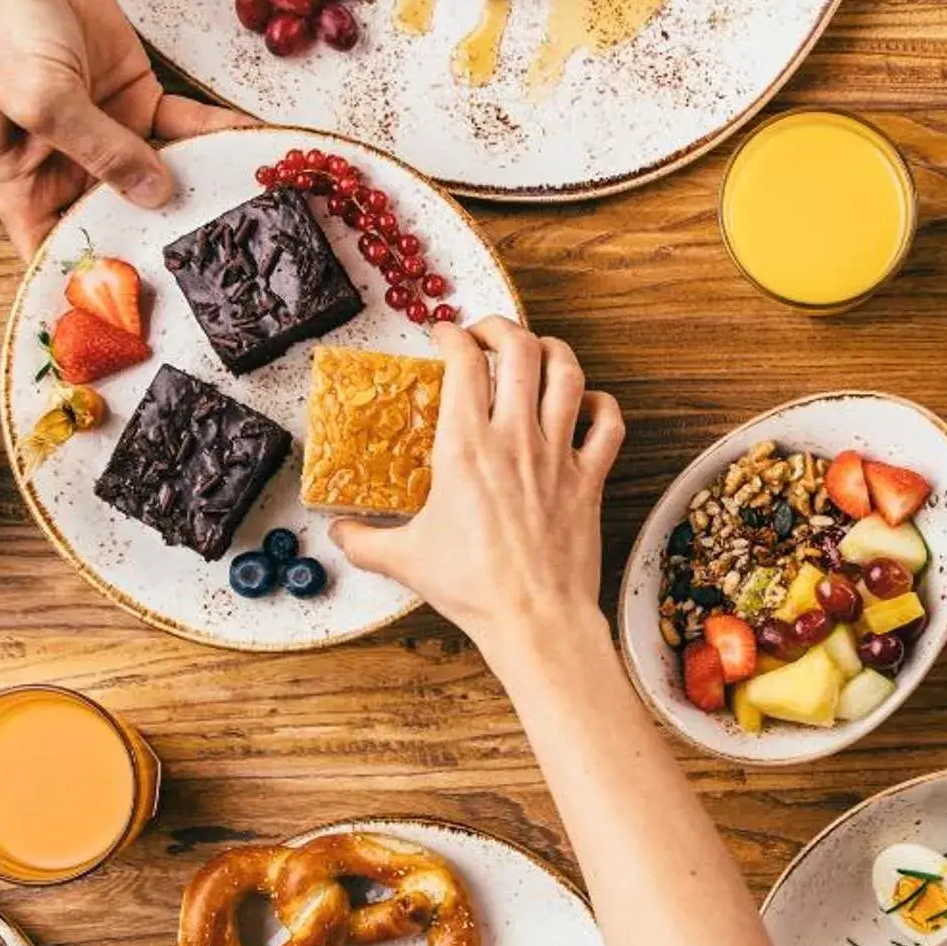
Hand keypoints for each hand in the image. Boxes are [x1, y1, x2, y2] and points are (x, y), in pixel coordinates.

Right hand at [0, 0, 246, 255]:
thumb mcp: (38, 94)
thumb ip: (96, 148)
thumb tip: (152, 192)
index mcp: (17, 182)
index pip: (54, 249)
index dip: (93, 277)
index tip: (143, 302)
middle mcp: (62, 167)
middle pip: (118, 220)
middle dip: (163, 238)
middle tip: (217, 262)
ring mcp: (104, 134)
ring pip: (160, 176)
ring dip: (201, 186)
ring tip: (247, 205)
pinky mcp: (136, 100)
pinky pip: (182, 127)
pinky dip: (215, 133)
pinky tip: (248, 142)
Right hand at [330, 317, 624, 663]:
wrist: (533, 618)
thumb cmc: (472, 587)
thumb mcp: (404, 560)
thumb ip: (363, 541)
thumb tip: (337, 533)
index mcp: (465, 447)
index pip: (463, 363)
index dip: (451, 337)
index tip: (443, 337)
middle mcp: (515, 439)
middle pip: (520, 349)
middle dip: (501, 328)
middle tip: (487, 334)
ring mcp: (558, 455)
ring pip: (568, 373)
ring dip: (553, 351)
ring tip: (536, 351)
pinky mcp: (590, 478)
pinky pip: (609, 424)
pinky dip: (602, 404)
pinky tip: (587, 404)